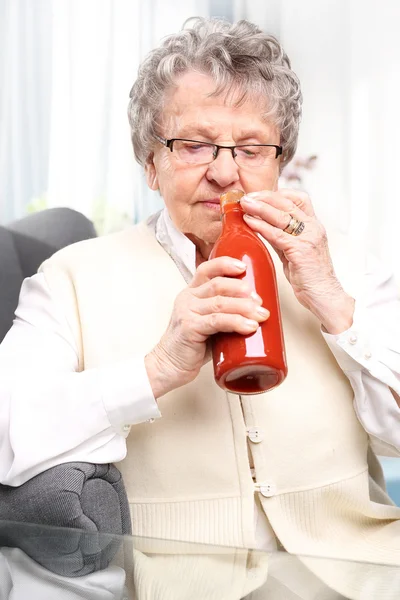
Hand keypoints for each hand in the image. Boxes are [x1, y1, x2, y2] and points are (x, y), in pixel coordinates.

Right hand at [145, 257, 268, 397]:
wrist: (168, 366)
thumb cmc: (191, 347)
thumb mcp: (208, 323)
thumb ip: (224, 313)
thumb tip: (256, 310)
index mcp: (191, 293)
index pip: (206, 269)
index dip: (225, 264)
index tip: (244, 267)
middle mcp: (188, 299)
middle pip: (218, 284)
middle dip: (243, 290)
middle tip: (260, 301)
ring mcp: (187, 312)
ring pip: (220, 302)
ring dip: (245, 307)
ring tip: (261, 315)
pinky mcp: (189, 328)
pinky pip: (217, 321)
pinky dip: (236, 322)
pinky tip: (250, 327)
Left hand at [240, 189, 354, 333]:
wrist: (325, 296)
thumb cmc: (310, 277)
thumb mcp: (295, 252)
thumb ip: (282, 238)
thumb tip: (262, 227)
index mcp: (314, 226)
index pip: (299, 199)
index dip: (278, 194)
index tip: (259, 195)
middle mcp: (314, 227)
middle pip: (288, 202)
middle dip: (265, 197)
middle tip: (247, 197)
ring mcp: (309, 238)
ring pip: (282, 215)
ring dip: (260, 208)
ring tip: (244, 205)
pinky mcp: (301, 251)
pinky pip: (278, 234)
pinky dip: (261, 226)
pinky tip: (249, 222)